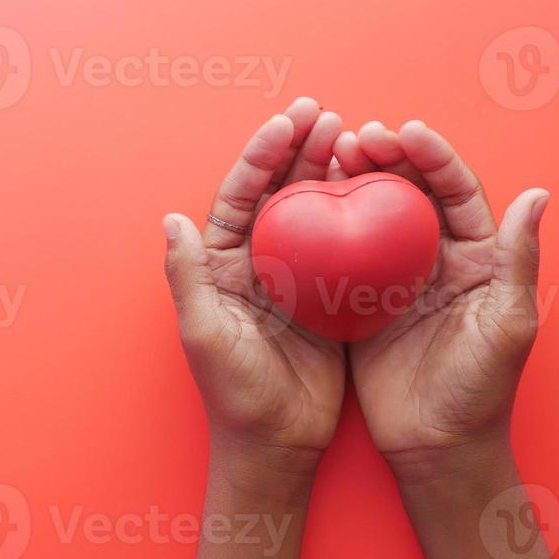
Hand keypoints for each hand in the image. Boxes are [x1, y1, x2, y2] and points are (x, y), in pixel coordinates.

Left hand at [163, 99, 346, 473]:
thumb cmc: (235, 394)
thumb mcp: (204, 333)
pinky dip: (363, 213)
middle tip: (327, 114)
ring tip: (356, 135)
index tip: (288, 121)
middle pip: (278, 191)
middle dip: (300, 149)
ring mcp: (295, 277)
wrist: (278, 444)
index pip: (239, 194)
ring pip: (314, 209)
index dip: (261, 155)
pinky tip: (384, 186)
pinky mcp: (330, 297)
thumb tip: (173, 219)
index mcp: (221, 264)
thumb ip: (187, 275)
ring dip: (332, 171)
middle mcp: (257, 262)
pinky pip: (348, 245)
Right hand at [334, 120, 548, 481]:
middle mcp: (435, 261)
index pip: (455, 191)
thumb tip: (538, 193)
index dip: (433, 156)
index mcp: (477, 257)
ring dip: (353, 181)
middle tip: (356, 136)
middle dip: (386, 156)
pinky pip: (341, 255)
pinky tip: (304, 203)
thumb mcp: (509, 324)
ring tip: (328, 154)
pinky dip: (325, 226)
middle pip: (410, 192)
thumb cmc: (481, 391)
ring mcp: (395, 281)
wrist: (437, 448)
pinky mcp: (360, 305)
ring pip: (372, 216)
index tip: (405, 131)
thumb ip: (519, 259)